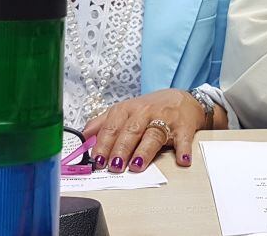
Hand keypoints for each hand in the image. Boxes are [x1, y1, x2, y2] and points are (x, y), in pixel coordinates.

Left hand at [82, 89, 206, 173]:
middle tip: (114, 166)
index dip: (103, 144)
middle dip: (121, 149)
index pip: (111, 127)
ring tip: (137, 165)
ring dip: (144, 151)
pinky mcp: (183, 127)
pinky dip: (183, 150)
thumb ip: (103, 123)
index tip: (96, 160)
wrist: (184, 100)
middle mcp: (144, 113)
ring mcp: (165, 119)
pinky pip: (183, 139)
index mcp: (127, 110)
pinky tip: (182, 160)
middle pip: (131, 131)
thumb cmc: (151, 108)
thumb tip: (83, 137)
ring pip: (152, 136)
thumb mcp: (125, 110)